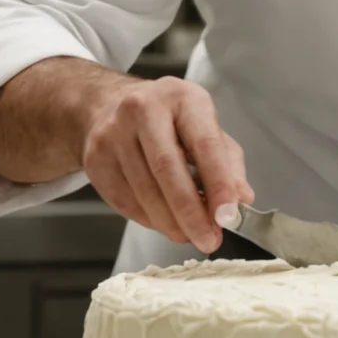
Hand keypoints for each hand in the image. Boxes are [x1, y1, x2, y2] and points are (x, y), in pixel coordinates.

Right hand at [79, 76, 254, 253]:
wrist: (108, 105)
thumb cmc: (167, 119)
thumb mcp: (205, 127)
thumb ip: (228, 162)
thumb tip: (242, 199)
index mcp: (182, 98)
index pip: (205, 144)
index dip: (218, 184)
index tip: (229, 216)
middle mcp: (144, 109)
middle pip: (168, 169)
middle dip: (191, 213)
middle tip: (208, 239)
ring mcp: (114, 132)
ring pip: (144, 190)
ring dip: (170, 222)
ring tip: (189, 235)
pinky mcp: (95, 157)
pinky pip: (124, 200)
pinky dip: (148, 220)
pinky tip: (163, 223)